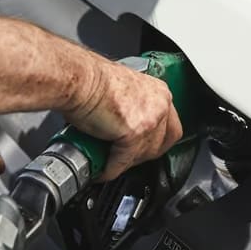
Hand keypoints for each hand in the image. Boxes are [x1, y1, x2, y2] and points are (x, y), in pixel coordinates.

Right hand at [67, 59, 182, 180]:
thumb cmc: (92, 79)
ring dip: (127, 164)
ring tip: (111, 164)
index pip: (170, 126)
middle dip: (143, 155)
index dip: (156, 142)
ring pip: (144, 155)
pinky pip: (124, 161)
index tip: (144, 147)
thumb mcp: (124, 89)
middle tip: (126, 159)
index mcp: (159, 92)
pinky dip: (111, 169)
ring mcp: (150, 120)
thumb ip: (133, 106)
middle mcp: (160, 105)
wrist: (79, 79)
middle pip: (162, 143)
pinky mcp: (134, 134)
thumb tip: (125, 125)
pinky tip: (102, 170)